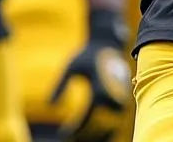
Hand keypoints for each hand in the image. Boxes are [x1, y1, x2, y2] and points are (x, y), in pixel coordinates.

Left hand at [50, 9, 130, 141]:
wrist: (108, 41)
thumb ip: (60, 86)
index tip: (62, 135)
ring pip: (114, 123)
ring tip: (85, 138)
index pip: (87, 117)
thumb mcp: (71, 66)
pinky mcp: (124, 94)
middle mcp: (112, 92)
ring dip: (101, 134)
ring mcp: (120, 94)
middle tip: (73, 138)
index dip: (74, 129)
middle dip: (88, 136)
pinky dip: (109, 127)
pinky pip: (118, 117)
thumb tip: (48, 105)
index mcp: (99, 86)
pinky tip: (97, 131)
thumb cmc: (87, 54)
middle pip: (102, 125)